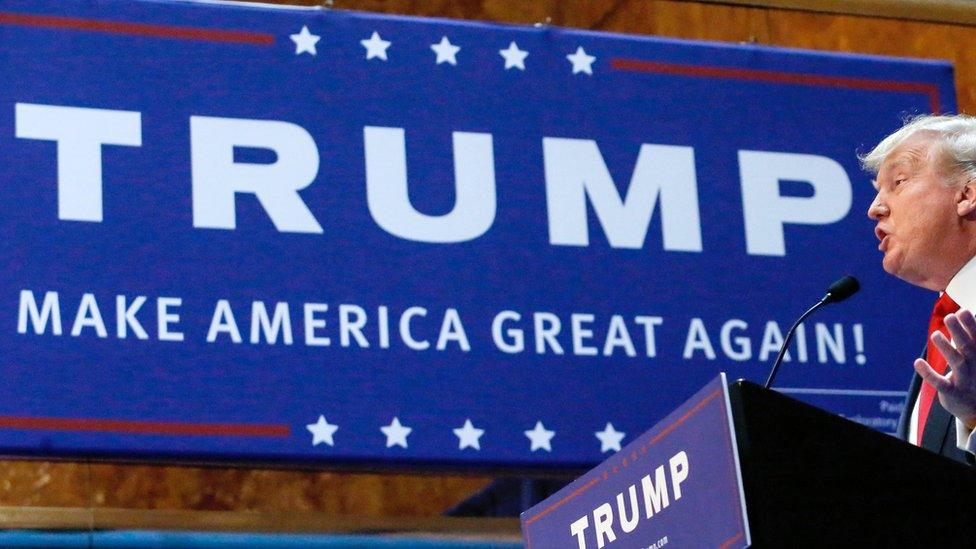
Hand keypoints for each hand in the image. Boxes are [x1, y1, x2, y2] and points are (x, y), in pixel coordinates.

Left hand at [914, 309, 975, 428]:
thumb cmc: (973, 375)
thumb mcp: (975, 355)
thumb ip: (970, 336)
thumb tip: (963, 312)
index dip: (971, 325)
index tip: (962, 311)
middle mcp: (974, 366)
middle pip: (968, 347)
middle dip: (960, 332)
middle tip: (950, 316)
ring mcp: (964, 379)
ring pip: (956, 362)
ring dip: (946, 348)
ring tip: (935, 334)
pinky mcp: (952, 392)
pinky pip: (940, 383)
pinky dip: (929, 373)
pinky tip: (917, 362)